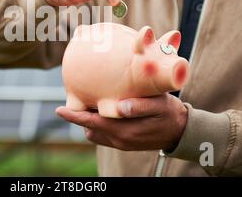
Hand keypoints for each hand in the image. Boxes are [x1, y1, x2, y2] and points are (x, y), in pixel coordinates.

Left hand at [56, 93, 187, 150]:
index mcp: (124, 131)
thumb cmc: (169, 113)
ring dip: (90, 121)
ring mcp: (121, 144)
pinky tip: (104, 111)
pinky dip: (98, 125)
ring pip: (95, 133)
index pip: (92, 124)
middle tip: (78, 97)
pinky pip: (103, 136)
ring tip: (92, 102)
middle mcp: (119, 140)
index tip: (60, 109)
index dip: (75, 117)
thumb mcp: (158, 105)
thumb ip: (139, 106)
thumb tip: (118, 107)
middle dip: (80, 116)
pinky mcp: (124, 144)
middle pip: (90, 129)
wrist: (182, 132)